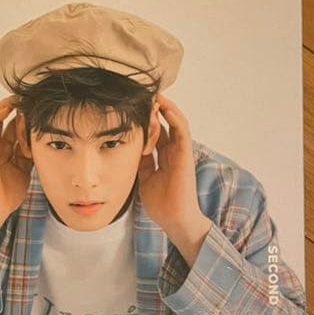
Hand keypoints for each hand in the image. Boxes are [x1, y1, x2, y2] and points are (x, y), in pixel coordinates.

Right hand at [0, 95, 33, 223]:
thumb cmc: (8, 195)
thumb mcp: (26, 172)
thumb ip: (31, 158)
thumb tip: (43, 146)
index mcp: (8, 154)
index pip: (18, 131)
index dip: (28, 121)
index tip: (41, 113)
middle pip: (10, 123)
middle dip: (22, 111)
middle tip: (34, 101)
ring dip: (9, 106)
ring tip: (21, 97)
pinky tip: (10, 106)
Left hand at [138, 94, 210, 265]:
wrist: (173, 219)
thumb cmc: (161, 203)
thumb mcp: (144, 179)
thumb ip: (140, 163)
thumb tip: (127, 149)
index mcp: (164, 158)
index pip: (155, 133)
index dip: (146, 120)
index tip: (133, 108)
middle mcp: (173, 152)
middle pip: (164, 124)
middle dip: (154, 109)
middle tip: (141, 95)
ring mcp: (180, 152)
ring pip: (175, 123)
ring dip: (165, 108)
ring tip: (154, 95)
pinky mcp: (186, 154)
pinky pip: (182, 131)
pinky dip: (174, 117)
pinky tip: (164, 107)